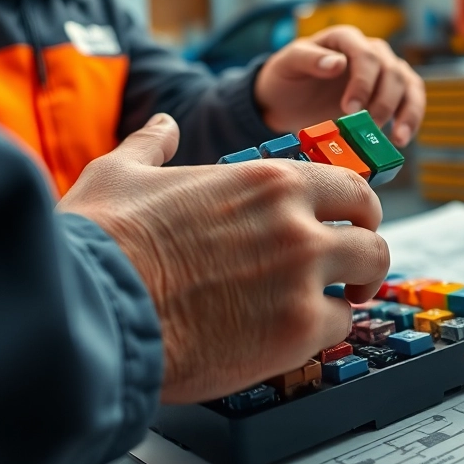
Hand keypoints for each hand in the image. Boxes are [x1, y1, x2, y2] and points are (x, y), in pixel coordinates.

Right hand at [57, 113, 389, 403]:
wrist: (91, 309)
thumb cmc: (102, 242)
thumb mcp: (121, 173)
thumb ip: (152, 146)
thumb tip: (161, 127)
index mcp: (268, 181)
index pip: (349, 185)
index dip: (353, 209)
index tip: (347, 224)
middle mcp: (297, 223)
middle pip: (372, 232)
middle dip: (366, 252)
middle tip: (352, 273)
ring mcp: (302, 276)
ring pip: (367, 278)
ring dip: (352, 293)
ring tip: (332, 307)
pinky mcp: (296, 331)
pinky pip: (338, 328)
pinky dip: (322, 334)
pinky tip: (294, 336)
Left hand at [254, 25, 425, 146]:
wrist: (288, 98)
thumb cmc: (288, 76)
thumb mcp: (288, 64)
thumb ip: (309, 59)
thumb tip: (338, 64)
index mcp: (345, 38)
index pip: (366, 54)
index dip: (363, 82)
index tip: (350, 110)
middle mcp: (370, 50)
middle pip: (391, 70)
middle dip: (382, 101)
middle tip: (368, 127)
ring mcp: (384, 70)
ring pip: (408, 84)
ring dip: (405, 111)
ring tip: (397, 139)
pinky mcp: (392, 91)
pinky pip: (412, 99)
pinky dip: (411, 118)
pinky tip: (401, 138)